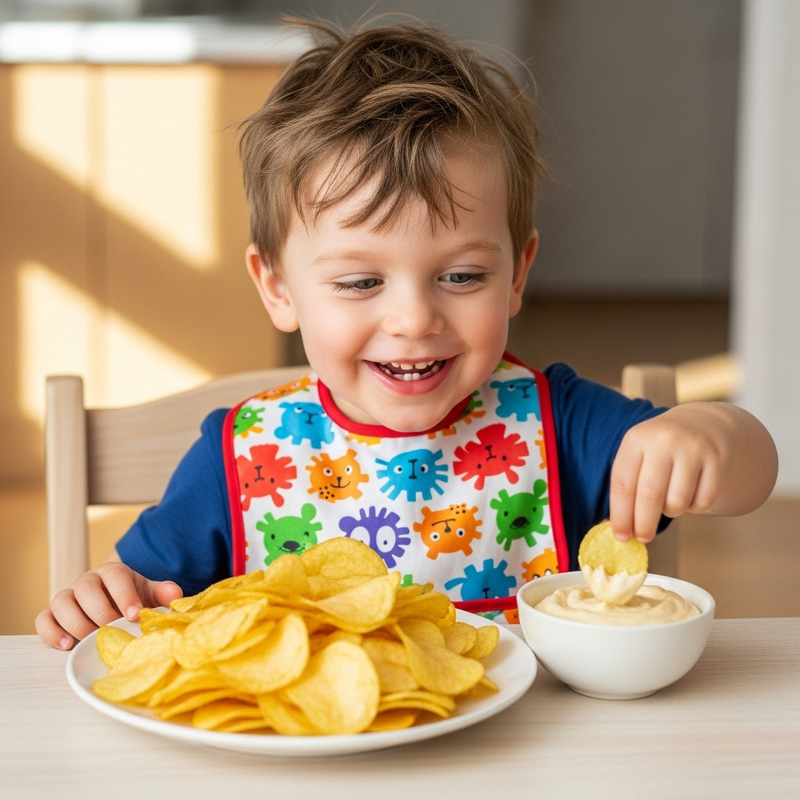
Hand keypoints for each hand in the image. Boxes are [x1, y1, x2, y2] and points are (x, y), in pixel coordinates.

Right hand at [35, 558, 182, 649]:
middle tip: (112, 631)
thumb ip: (162, 593)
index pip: (116, 578)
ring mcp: (68, 597)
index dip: (124, 596)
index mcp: (113, 573)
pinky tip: (67, 645)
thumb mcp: (149, 593)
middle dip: (100, 612)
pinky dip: (51, 632)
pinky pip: (44, 619)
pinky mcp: (53, 614)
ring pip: (61, 603)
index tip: (134, 615)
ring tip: (89, 640)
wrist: (113, 602)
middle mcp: (87, 582)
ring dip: (75, 623)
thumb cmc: (131, 599)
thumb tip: (175, 595)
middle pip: (86, 590)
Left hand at [608, 403, 736, 542]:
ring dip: (670, 512)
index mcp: (637, 438)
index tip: (620, 536)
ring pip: (677, 502)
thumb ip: (628, 485)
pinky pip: (703, 502)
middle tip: (642, 538)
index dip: (620, 515)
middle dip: (643, 524)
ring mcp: (693, 448)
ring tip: (668, 502)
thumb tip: (621, 530)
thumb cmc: (660, 448)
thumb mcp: (639, 453)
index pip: (623, 484)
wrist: (702, 423)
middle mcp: (664, 440)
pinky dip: (694, 508)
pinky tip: (690, 493)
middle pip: (650, 495)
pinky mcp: (718, 460)